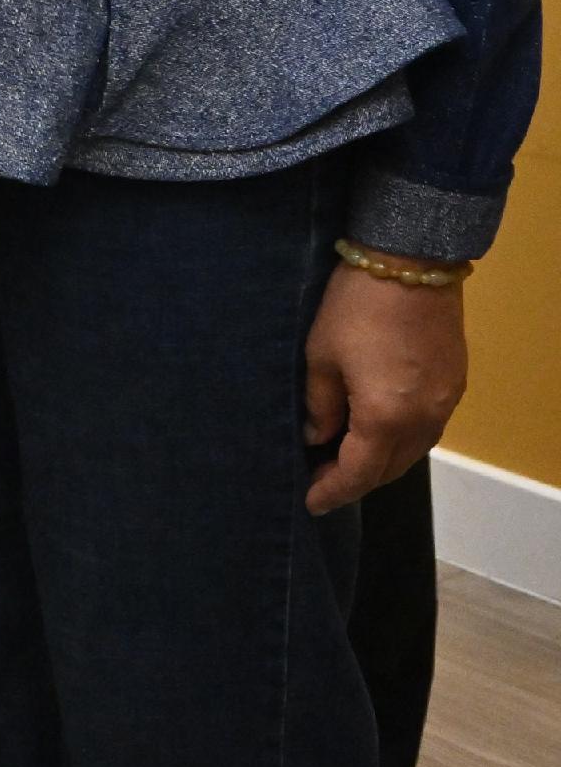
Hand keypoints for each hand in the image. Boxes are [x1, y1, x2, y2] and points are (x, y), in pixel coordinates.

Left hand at [305, 262, 466, 512]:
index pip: (358, 473)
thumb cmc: (356, 306)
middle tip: (321, 481)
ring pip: (412, 452)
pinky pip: (427, 429)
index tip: (311, 503)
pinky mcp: (454, 384)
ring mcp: (445, 403)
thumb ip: (319, 405)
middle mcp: (423, 419)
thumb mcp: (320, 355)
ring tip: (345, 459)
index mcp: (386, 416)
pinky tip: (377, 431)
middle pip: (389, 469)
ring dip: (380, 462)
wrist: (411, 263)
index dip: (333, 491)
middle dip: (355, 481)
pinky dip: (400, 440)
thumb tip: (317, 437)